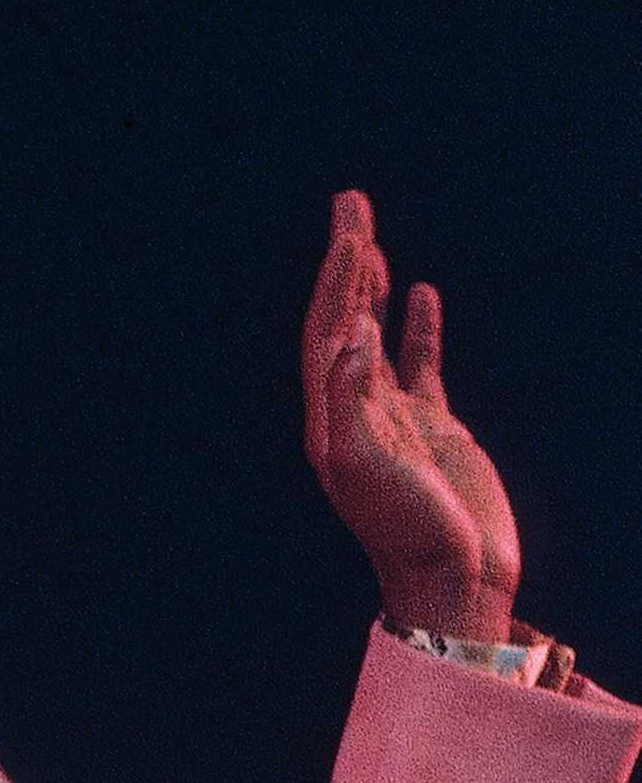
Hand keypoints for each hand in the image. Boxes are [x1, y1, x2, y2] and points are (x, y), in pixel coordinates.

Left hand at [302, 189, 519, 639]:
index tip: (352, 233)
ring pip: (375, 334)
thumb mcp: (371, 468)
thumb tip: (353, 333)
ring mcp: (394, 417)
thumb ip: (356, 400)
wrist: (455, 580)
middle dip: (345, 262)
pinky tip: (421, 292)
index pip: (327, 334)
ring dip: (371, 283)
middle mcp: (355, 412)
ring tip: (369, 233)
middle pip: (343, 321)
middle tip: (350, 201)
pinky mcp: (433, 427)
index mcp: (331, 421)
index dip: (336, 283)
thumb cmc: (410, 533)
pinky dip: (416, 326)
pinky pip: (419, 363)